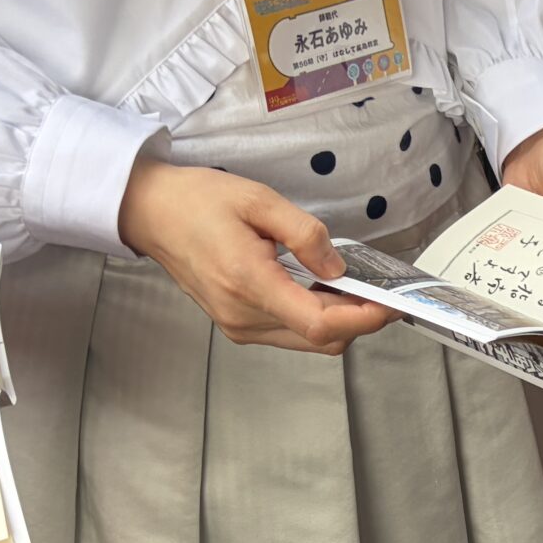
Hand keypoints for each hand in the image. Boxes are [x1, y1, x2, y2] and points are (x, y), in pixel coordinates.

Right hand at [118, 155, 396, 353]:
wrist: (152, 213)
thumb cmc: (199, 201)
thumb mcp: (259, 201)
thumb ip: (305, 235)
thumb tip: (340, 267)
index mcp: (248, 282)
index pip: (320, 323)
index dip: (364, 318)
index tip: (391, 303)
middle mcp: (243, 315)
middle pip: (321, 339)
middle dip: (358, 319)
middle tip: (379, 288)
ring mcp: (238, 326)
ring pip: (308, 341)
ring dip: (338, 320)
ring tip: (352, 287)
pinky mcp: (237, 326)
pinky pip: (289, 334)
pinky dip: (315, 319)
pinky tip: (320, 290)